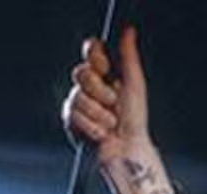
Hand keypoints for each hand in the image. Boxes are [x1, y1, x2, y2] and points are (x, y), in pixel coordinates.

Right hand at [61, 26, 172, 193]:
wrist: (129, 149)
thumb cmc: (135, 120)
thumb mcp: (134, 84)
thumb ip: (129, 57)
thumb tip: (129, 30)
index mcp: (103, 74)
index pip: (90, 51)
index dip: (95, 57)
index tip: (105, 67)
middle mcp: (88, 86)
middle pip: (81, 72)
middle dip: (101, 91)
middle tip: (113, 104)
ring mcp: (76, 103)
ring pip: (78, 97)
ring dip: (100, 113)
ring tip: (111, 124)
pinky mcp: (71, 122)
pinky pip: (74, 116)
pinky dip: (93, 126)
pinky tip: (102, 134)